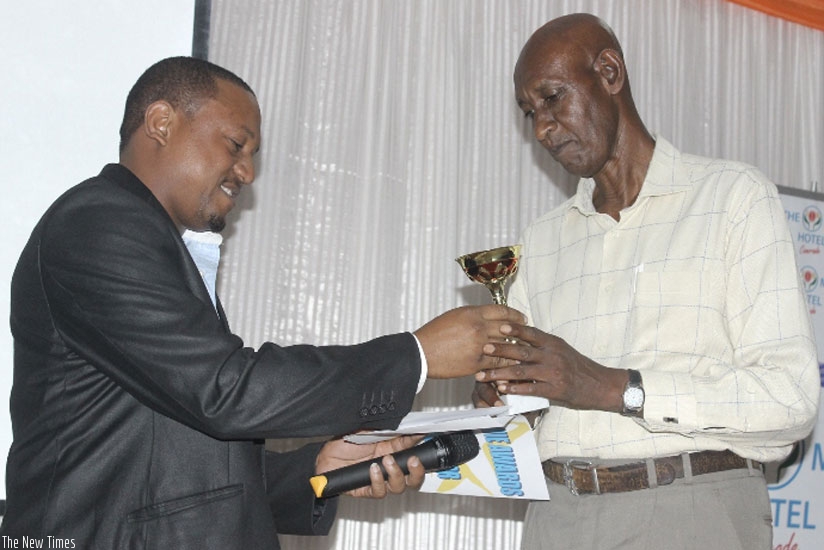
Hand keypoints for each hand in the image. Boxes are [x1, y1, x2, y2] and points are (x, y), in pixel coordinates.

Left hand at [316, 435, 425, 497]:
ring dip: (396, 475)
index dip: (420, 447)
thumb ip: (387, 429)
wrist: (323, 457)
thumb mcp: (367, 430)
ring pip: (399, 486)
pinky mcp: (367, 490)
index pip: (411, 450)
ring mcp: (379, 479)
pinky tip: (373, 470)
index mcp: (390, 449)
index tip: (424, 440)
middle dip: (417, 471)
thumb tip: (406, 426)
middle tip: (413, 461)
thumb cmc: (342, 442)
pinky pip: (380, 492)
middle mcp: (387, 466)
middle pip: (412, 476)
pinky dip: (379, 481)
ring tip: (386, 461)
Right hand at [414, 305, 526, 378]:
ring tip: (521, 351)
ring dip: (515, 350)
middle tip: (526, 335)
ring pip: (506, 347)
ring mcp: (479, 346)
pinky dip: (506, 365)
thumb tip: (487, 317)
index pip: (502, 311)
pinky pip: (498, 364)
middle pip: (508, 328)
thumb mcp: (454, 316)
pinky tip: (510, 365)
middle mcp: (478, 328)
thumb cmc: (434, 334)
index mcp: (472, 313)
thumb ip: (473, 315)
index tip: (522, 318)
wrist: (421, 353)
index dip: (515, 315)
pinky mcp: (476, 363)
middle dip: (519, 332)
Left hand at [475, 324, 625, 411]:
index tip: (499, 327)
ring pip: (522, 371)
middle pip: (522, 351)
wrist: (600, 385)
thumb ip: (543, 345)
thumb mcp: (562, 350)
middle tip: (484, 348)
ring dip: (500, 373)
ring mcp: (553, 373)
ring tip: (483, 374)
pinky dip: (515, 389)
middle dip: (501, 350)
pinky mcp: (554, 390)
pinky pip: (531, 389)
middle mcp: (553, 356)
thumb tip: (520, 338)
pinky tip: (502, 389)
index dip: (515, 330)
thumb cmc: (578, 367)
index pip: (532, 333)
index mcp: (554, 344)